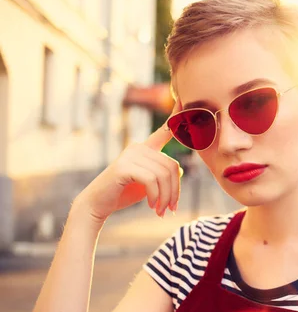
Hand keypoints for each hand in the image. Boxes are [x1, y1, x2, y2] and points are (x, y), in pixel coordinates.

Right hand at [76, 101, 183, 222]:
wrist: (98, 204)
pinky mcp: (124, 166)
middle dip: (174, 192)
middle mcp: (138, 147)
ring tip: (160, 211)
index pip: (164, 131)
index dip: (176, 117)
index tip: (184, 100)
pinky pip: (152, 181)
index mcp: (145, 149)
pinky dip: (156, 196)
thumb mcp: (148, 183)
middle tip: (170, 209)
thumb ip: (163, 175)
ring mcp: (130, 155)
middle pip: (172, 167)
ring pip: (163, 175)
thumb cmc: (124, 193)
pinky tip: (152, 206)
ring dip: (166, 197)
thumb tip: (180, 172)